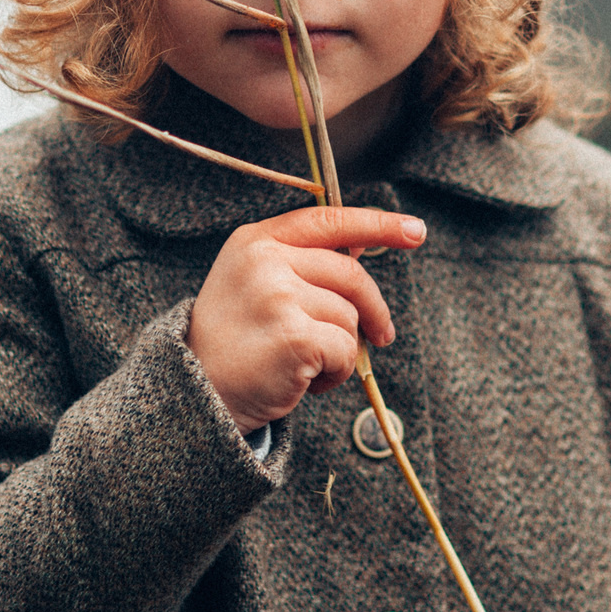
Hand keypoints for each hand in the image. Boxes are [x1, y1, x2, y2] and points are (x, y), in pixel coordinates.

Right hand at [186, 207, 426, 431]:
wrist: (195, 393)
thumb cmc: (232, 342)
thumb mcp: (253, 283)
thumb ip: (300, 262)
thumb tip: (363, 249)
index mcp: (255, 240)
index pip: (328, 219)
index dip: (377, 223)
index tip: (415, 230)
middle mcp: (264, 261)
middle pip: (351, 273)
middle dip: (374, 309)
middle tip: (384, 335)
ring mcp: (278, 296)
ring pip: (350, 316)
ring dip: (342, 348)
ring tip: (307, 364)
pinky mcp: (294, 335)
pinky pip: (346, 349)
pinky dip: (336, 373)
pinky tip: (306, 381)